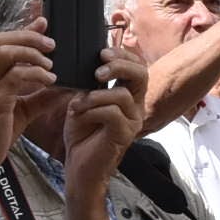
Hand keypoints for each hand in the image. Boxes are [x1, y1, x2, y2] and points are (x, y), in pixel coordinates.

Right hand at [0, 23, 58, 165]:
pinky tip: (49, 80)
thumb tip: (64, 87)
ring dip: (32, 53)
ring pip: (6, 51)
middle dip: (29, 36)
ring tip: (50, 64)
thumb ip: (41, 96)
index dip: (23, 29)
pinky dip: (35, 74)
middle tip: (52, 44)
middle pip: (1, 39)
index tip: (44, 23)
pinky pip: (16, 76)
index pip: (1, 42)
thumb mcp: (23, 110)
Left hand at [61, 44, 151, 181]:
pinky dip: (92, 110)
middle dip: (120, 65)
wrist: (78, 166)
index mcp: (128, 96)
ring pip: (122, 94)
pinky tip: (79, 116)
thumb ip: (90, 84)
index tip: (101, 52)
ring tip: (77, 104)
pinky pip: (112, 113)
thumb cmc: (81, 134)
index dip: (122, 54)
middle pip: (141, 74)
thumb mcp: (83, 102)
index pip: (137, 66)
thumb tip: (86, 62)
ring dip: (95, 95)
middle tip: (98, 71)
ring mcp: (133, 121)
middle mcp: (136, 107)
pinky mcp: (125, 134)